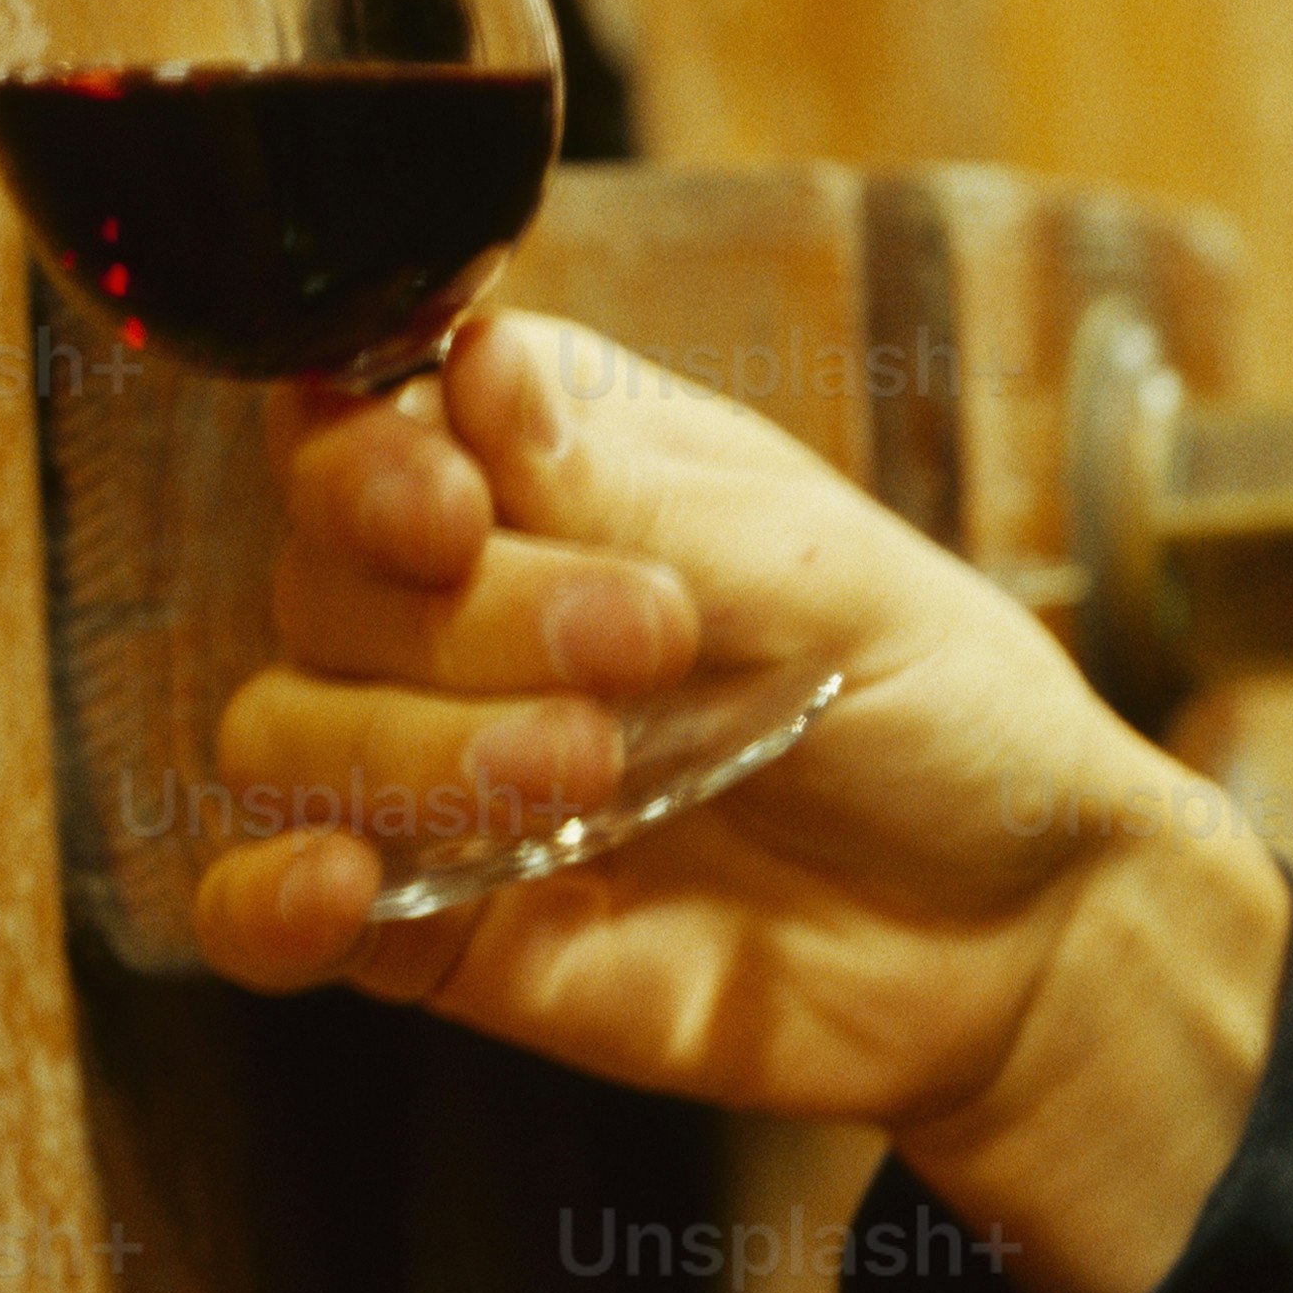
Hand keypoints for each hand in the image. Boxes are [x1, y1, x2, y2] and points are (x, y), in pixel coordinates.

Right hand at [193, 313, 1290, 1292]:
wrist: (1025, 934)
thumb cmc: (946, 714)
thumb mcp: (824, 576)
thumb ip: (629, 492)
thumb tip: (471, 359)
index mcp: (558, 480)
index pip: (362, 423)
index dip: (368, 457)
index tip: (457, 504)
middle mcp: (471, 616)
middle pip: (321, 581)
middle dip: (467, 615)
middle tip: (649, 645)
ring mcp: (443, 777)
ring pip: (283, 736)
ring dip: (407, 749)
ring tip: (590, 769)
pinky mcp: (443, 930)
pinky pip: (271, 918)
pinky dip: (268, 902)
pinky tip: (339, 889)